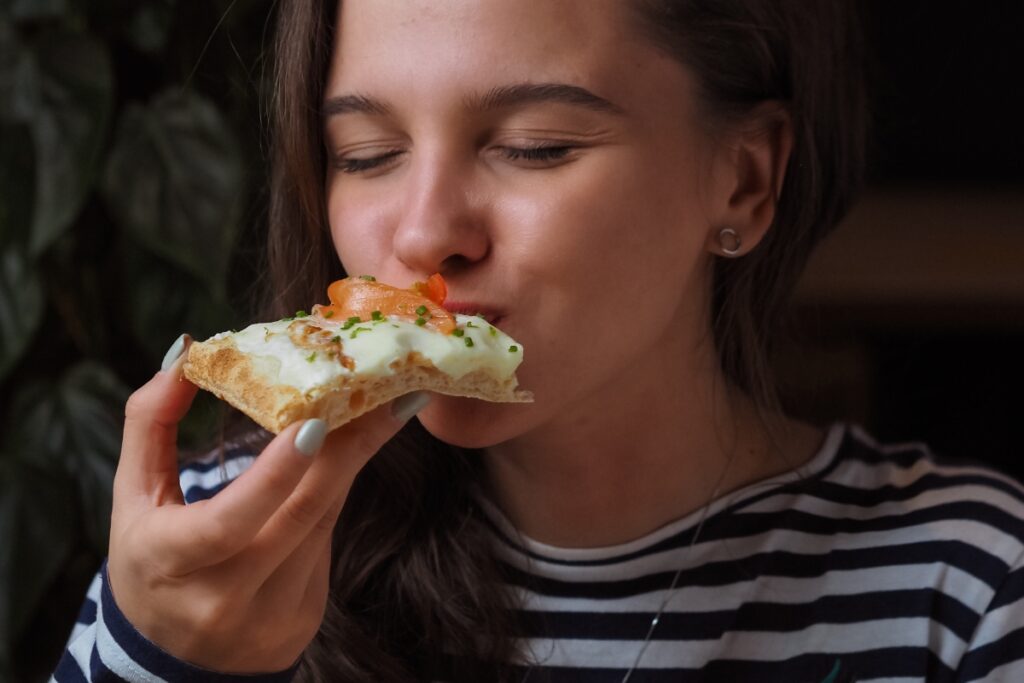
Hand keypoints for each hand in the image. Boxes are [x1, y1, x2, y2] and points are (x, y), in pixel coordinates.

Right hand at [107, 334, 427, 673]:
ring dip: (352, 460)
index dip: (275, 473)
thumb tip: (185, 351)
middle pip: (303, 512)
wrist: (172, 658)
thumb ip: (150, 423)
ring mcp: (273, 613)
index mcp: (173, 562)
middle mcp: (227, 596)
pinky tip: (347, 458)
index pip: (231, 521)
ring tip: (385, 410)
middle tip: (388, 396)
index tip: (316, 423)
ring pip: (325, 519)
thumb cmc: (151, 559)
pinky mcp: (305, 617)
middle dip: (350, 447)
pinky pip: (328, 538)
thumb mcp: (132, 497)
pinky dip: (335, 493)